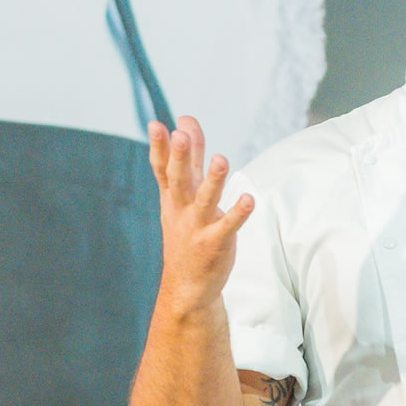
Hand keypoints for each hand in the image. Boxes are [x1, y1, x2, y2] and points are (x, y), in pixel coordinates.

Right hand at [147, 115, 253, 312]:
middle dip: (179, 158)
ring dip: (213, 180)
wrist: (186, 284)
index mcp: (172, 196)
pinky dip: (238, 213)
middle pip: (180, 180)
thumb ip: (188, 157)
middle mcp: (182, 209)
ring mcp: (198, 226)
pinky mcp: (216, 242)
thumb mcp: (183, 194)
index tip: (156, 124)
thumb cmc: (187, 231)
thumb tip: (185, 121)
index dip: (159, 147)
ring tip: (221, 159)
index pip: (162, 168)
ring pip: (205, 200)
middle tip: (180, 135)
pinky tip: (249, 199)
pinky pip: (228, 226)